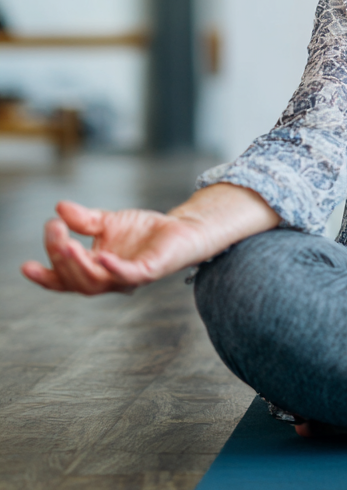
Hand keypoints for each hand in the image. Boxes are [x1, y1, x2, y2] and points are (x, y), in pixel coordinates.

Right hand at [21, 184, 279, 294]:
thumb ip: (84, 219)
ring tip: (66, 245)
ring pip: (95, 282)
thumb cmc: (143, 230)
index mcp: (94, 269)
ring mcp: (127, 278)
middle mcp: (107, 279)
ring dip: (78, 265)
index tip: (25, 266)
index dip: (44, 276)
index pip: (63, 278)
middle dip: (59, 257)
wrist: (179, 230)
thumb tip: (60, 207)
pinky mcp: (148, 272)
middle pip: (75, 278)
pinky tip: (102, 257)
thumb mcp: (108, 221)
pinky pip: (128, 275)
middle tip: (53, 231)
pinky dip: (114, 268)